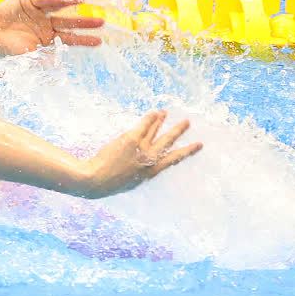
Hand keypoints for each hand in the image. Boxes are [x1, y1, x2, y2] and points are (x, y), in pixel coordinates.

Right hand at [0, 0, 104, 54]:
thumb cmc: (3, 49)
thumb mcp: (25, 57)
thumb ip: (41, 59)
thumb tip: (58, 64)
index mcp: (45, 40)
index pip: (69, 40)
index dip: (84, 40)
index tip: (99, 42)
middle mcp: (44, 26)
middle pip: (69, 24)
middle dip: (85, 24)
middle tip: (102, 22)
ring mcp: (38, 13)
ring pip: (60, 10)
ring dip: (73, 7)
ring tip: (87, 3)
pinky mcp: (29, 2)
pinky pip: (47, 1)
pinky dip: (59, 0)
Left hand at [81, 111, 201, 197]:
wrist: (96, 179)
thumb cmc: (110, 183)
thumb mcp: (131, 182)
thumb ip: (140, 172)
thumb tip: (144, 168)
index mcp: (151, 172)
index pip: (173, 159)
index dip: (187, 151)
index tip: (198, 145)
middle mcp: (149, 159)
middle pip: (168, 141)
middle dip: (178, 131)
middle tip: (187, 122)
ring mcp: (141, 148)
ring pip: (155, 131)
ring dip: (162, 120)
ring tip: (166, 113)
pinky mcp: (131, 139)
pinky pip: (143, 125)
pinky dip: (150, 118)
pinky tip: (155, 112)